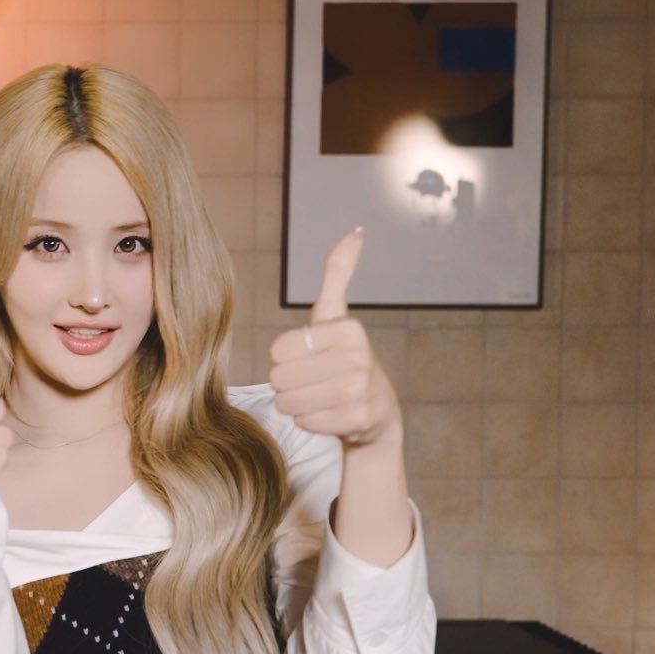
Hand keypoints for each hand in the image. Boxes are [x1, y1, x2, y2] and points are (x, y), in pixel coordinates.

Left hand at [266, 229, 400, 447]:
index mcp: (348, 329)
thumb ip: (338, 273)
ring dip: (296, 402)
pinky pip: (303, 422)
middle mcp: (357, 358)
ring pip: (288, 401)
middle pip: (280, 377)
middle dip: (288, 382)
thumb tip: (355, 231)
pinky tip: (328, 413)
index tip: (308, 357)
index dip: (285, 357)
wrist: (376, 412)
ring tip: (318, 396)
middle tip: (311, 380)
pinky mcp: (355, 420)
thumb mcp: (336, 316)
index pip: (278, 349)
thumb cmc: (343, 358)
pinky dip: (309, 421)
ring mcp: (358, 391)